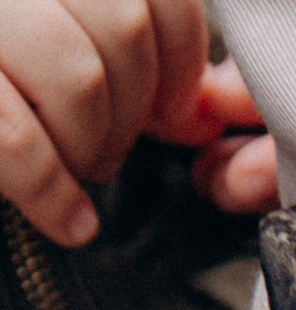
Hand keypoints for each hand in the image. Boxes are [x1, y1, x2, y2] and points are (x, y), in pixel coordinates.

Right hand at [0, 3, 261, 240]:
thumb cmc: (3, 77)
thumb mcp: (50, 41)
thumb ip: (127, 54)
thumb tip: (201, 113)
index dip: (180, 56)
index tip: (172, 108)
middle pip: (122, 27)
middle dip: (132, 110)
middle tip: (105, 147)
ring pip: (79, 76)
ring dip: (93, 145)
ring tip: (76, 170)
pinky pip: (16, 139)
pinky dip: (53, 191)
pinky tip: (70, 221)